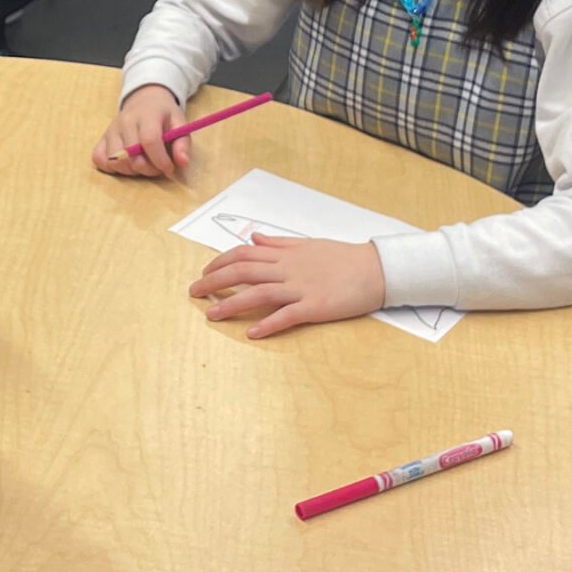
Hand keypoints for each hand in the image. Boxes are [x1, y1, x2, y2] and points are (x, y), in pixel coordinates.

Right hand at [94, 84, 186, 176]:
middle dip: (148, 169)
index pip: (149, 140)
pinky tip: (126, 164)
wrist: (144, 100)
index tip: (168, 168)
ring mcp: (111, 130)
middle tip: (158, 167)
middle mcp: (125, 121)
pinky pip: (99, 159)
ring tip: (142, 164)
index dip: (159, 160)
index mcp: (147, 114)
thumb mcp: (179, 123)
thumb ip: (183, 144)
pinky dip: (111, 167)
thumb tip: (182, 163)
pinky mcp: (102, 138)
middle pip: (131, 155)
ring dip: (131, 170)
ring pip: (115, 161)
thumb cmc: (163, 114)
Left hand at [188, 233, 384, 337]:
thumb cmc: (344, 257)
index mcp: (286, 254)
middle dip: (214, 282)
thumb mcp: (308, 244)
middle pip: (243, 272)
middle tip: (194, 293)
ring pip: (258, 293)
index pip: (244, 255)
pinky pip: (288, 315)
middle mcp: (288, 269)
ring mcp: (302, 287)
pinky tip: (252, 332)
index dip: (220, 263)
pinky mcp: (316, 306)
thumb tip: (254, 239)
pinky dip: (268, 323)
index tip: (204, 273)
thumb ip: (279, 244)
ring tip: (211, 315)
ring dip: (231, 304)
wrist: (377, 268)